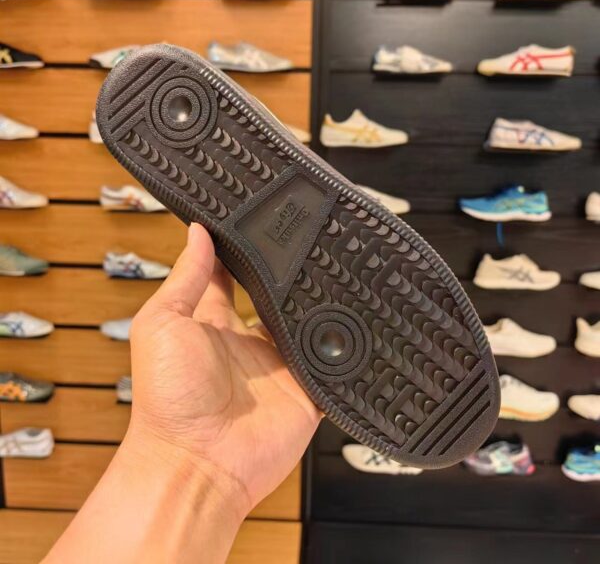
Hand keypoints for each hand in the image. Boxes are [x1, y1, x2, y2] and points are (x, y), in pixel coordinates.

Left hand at [127, 223, 320, 518]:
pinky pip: (330, 364)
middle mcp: (249, 341)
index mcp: (214, 323)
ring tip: (337, 273)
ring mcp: (279, 366)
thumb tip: (197, 232)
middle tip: (309, 243)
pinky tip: (353, 322)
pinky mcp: (306, 390)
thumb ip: (186, 279)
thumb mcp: (162, 324)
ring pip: (307, 326)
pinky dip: (341, 348)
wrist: (196, 464)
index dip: (246, 252)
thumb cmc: (167, 399)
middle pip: (276, 297)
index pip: (234, 276)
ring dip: (318, 308)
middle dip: (290, 276)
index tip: (262, 221)